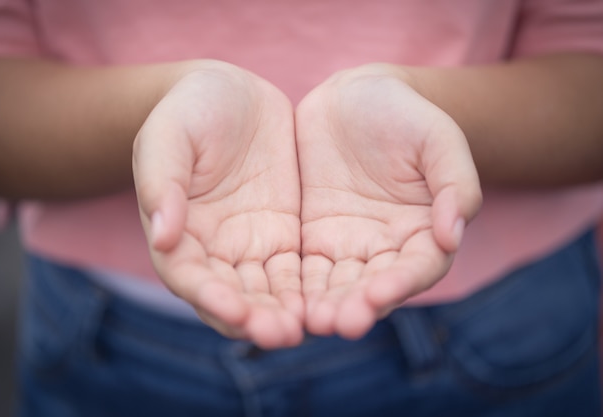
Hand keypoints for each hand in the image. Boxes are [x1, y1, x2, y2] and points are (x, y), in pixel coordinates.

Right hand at [133, 61, 302, 348]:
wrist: (231, 92)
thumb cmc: (188, 110)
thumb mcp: (169, 135)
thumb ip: (162, 182)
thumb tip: (163, 236)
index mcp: (177, 232)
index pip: (189, 276)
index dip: (209, 296)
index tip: (233, 310)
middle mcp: (213, 250)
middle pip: (231, 296)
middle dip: (253, 318)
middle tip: (280, 334)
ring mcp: (250, 245)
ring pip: (266, 292)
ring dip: (282, 314)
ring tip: (305, 329)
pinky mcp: (284, 236)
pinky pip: (296, 272)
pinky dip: (307, 292)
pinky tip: (326, 304)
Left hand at [296, 65, 481, 339]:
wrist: (355, 99)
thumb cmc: (406, 116)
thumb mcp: (438, 139)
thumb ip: (455, 183)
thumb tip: (452, 235)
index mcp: (424, 232)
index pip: (418, 268)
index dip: (402, 284)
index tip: (380, 294)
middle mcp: (385, 249)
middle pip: (373, 287)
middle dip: (357, 306)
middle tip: (338, 323)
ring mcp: (346, 246)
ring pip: (336, 285)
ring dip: (324, 306)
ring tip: (309, 322)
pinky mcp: (311, 239)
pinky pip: (302, 269)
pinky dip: (295, 288)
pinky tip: (281, 300)